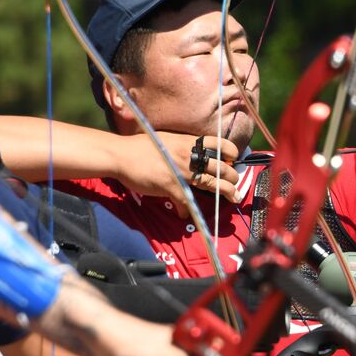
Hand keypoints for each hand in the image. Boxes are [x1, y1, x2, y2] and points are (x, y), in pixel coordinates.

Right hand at [115, 132, 242, 216]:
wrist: (121, 155)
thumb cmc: (141, 146)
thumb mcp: (167, 140)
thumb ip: (182, 147)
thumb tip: (190, 155)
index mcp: (189, 142)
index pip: (220, 143)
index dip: (231, 152)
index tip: (233, 160)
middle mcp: (189, 155)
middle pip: (220, 166)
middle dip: (232, 176)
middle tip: (235, 183)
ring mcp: (182, 171)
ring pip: (212, 183)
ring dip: (226, 192)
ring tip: (233, 197)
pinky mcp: (172, 186)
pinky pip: (187, 201)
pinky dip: (188, 210)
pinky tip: (186, 215)